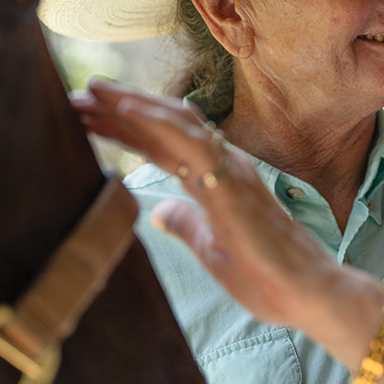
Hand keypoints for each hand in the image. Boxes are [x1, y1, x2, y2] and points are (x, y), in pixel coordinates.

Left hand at [73, 78, 345, 332]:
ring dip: (131, 103)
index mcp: (215, 182)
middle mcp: (223, 166)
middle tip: (75, 96)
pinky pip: (189, 140)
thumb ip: (188, 226)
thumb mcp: (212, 251)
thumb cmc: (267, 278)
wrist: (308, 294)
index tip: (86, 119)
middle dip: (119, 109)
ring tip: (90, 89)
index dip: (124, 130)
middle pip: (164, 126)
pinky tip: (123, 108)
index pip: (162, 147)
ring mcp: (229, 169)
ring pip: (175, 121)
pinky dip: (155, 120)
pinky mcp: (231, 180)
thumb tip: (161, 213)